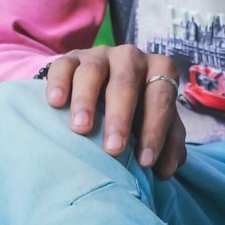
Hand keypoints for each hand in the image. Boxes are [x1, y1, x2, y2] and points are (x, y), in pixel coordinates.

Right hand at [44, 44, 186, 179]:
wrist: (105, 85)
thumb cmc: (137, 110)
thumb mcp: (155, 122)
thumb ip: (168, 142)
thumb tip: (166, 170)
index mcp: (159, 68)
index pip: (161, 96)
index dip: (155, 128)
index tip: (145, 162)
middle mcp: (131, 56)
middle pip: (126, 82)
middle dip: (120, 117)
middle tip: (113, 149)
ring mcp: (99, 55)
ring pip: (93, 71)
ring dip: (86, 100)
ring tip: (81, 129)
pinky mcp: (71, 58)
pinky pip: (63, 65)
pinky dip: (58, 83)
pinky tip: (56, 103)